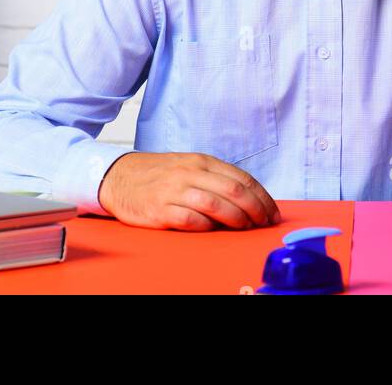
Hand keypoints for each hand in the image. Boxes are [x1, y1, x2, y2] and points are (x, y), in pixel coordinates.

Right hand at [97, 152, 281, 230]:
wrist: (119, 176)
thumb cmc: (160, 174)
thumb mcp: (190, 166)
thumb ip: (216, 178)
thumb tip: (249, 198)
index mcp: (202, 161)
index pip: (241, 178)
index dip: (262, 197)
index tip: (272, 212)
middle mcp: (190, 173)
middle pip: (234, 191)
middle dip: (256, 209)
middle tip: (264, 222)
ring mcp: (174, 191)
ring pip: (216, 205)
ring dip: (236, 219)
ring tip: (245, 227)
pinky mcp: (160, 210)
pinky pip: (190, 220)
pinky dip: (207, 226)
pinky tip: (214, 229)